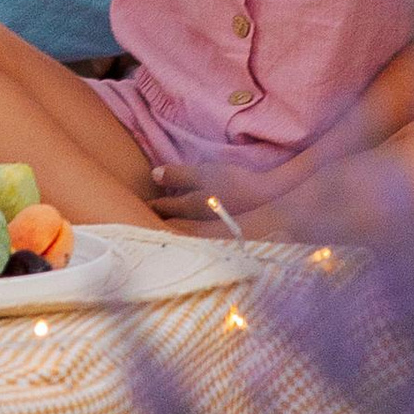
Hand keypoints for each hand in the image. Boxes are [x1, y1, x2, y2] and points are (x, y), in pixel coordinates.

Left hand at [147, 151, 286, 231]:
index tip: (142, 205)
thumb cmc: (236, 184)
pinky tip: (190, 232)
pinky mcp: (221, 240)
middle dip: (157, 222)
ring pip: (182, 235)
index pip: (162, 210)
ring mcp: (207, 236)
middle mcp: (194, 227)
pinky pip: (197, 240)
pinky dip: (189, 236)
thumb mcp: (205, 173)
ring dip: (172, 231)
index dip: (151, 207)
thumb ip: (178, 175)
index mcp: (188, 208)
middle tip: (144, 218)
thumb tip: (153, 175)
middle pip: (169, 227)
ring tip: (165, 226)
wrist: (271, 203)